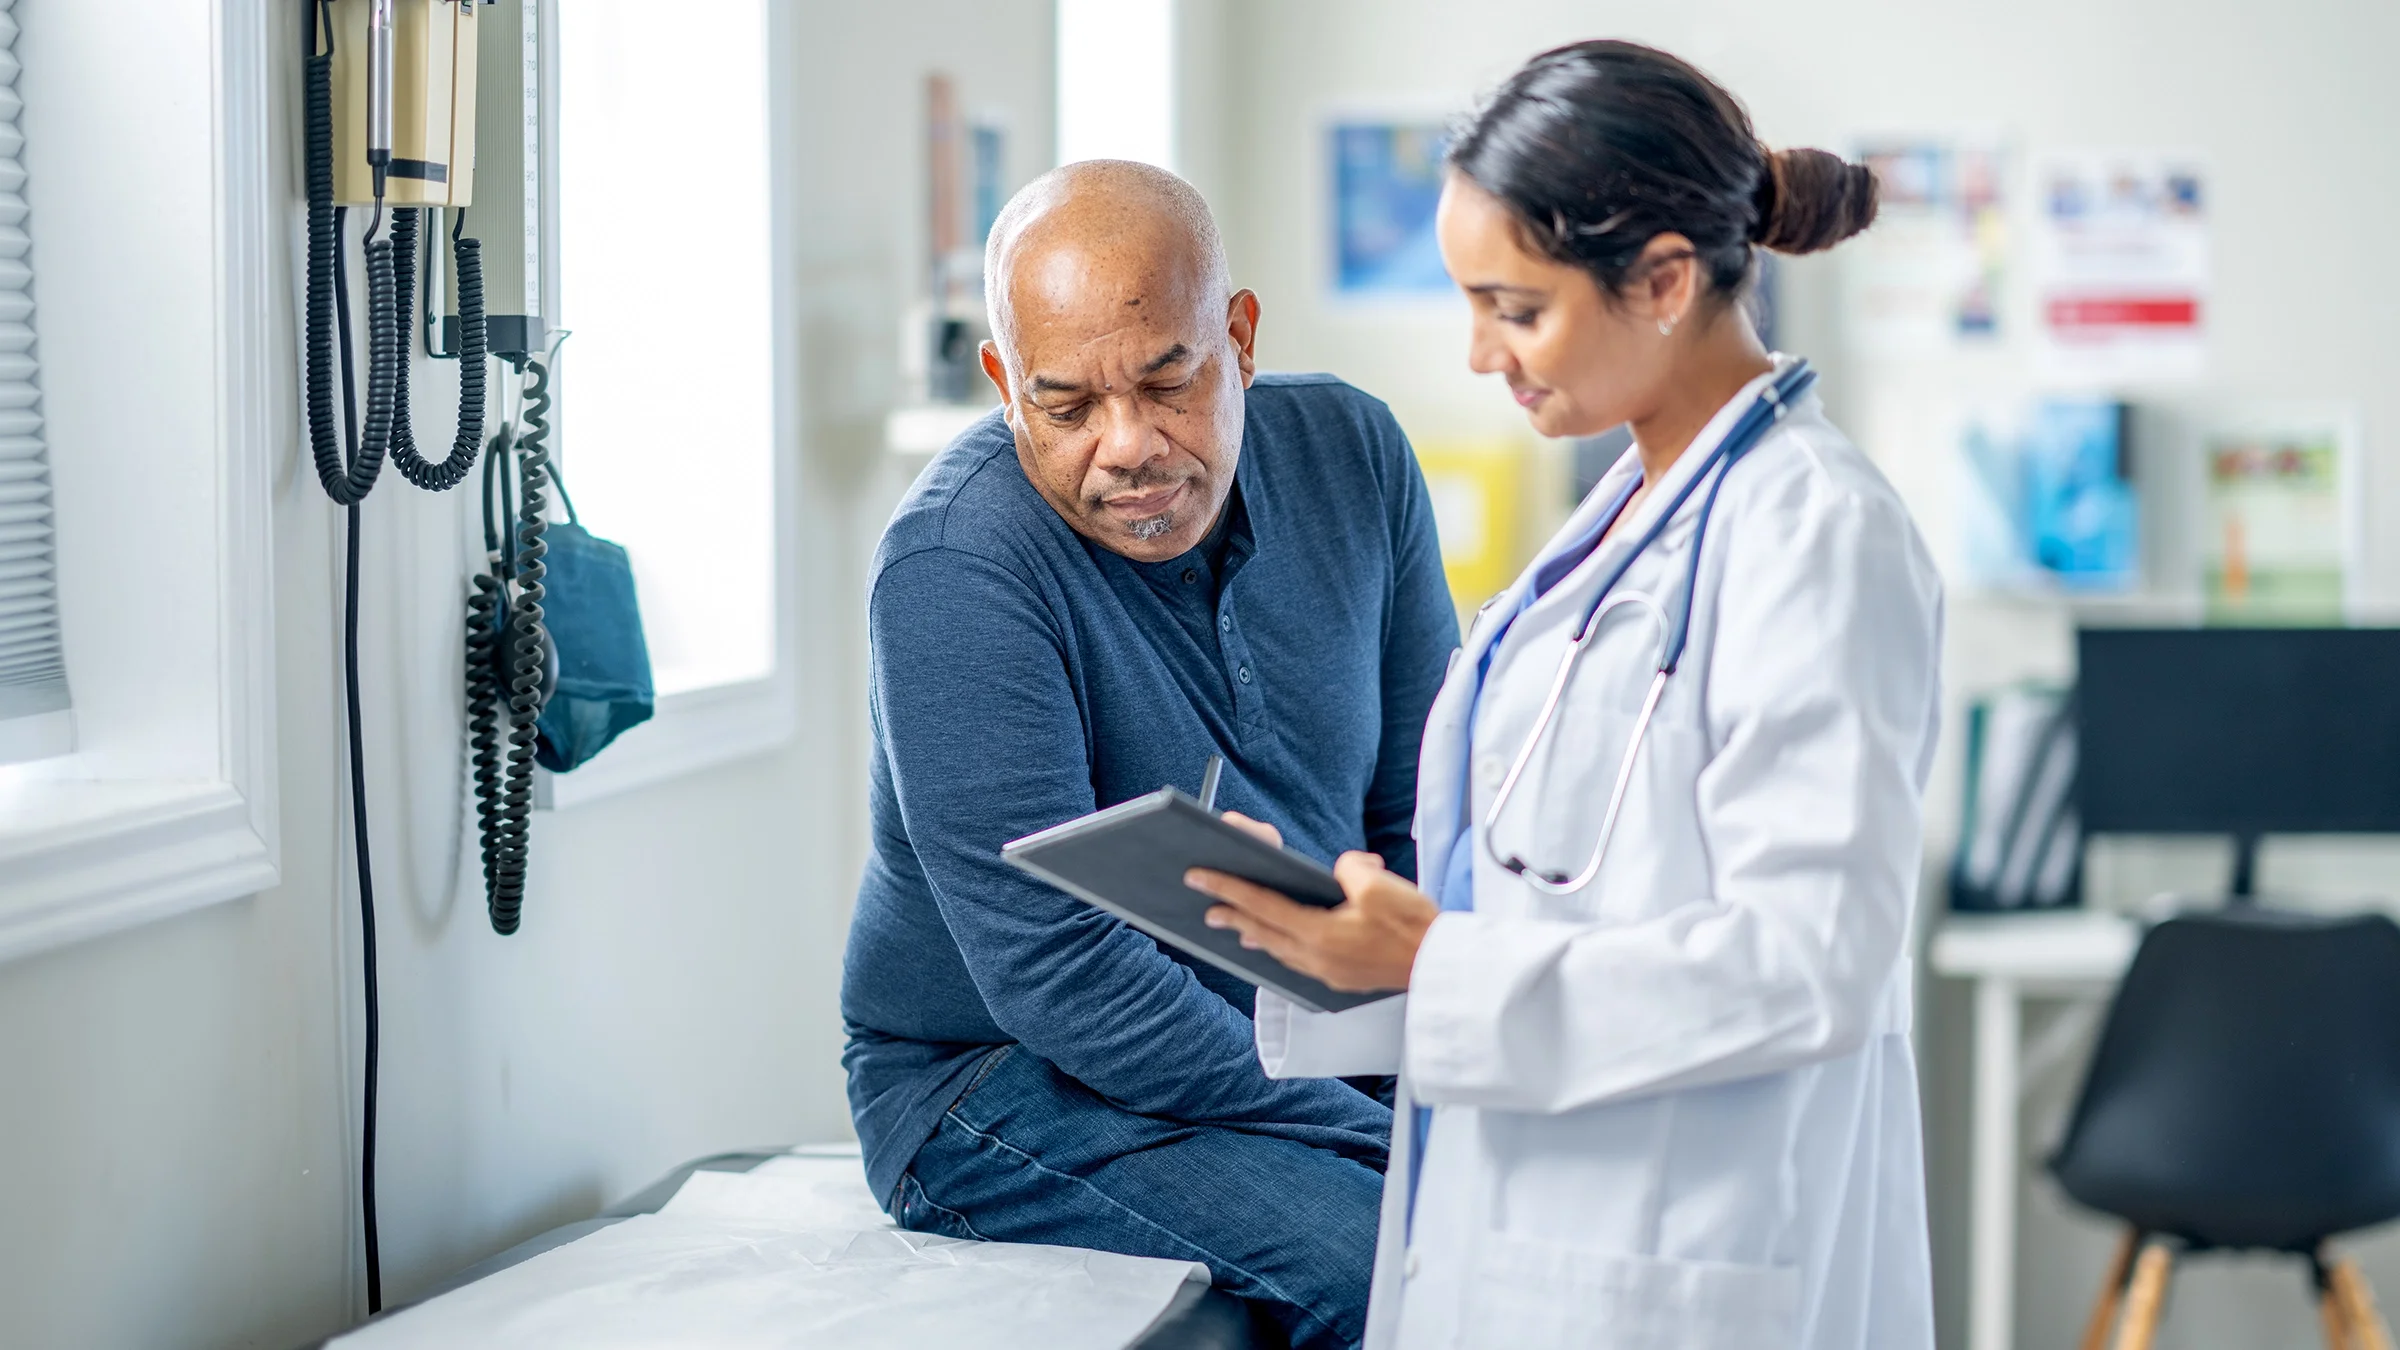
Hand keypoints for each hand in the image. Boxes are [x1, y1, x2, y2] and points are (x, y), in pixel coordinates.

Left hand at [1186, 813, 1438, 992]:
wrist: (1443, 968)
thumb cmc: (1416, 930)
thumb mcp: (1381, 886)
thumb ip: (1350, 869)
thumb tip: (1342, 870)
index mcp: (1320, 934)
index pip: (1262, 906)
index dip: (1228, 888)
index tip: (1200, 876)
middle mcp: (1317, 958)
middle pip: (1263, 933)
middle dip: (1232, 917)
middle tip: (1207, 908)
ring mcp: (1329, 972)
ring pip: (1279, 950)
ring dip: (1255, 935)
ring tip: (1237, 926)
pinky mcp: (1342, 978)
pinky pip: (1298, 962)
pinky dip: (1281, 948)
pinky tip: (1281, 944)